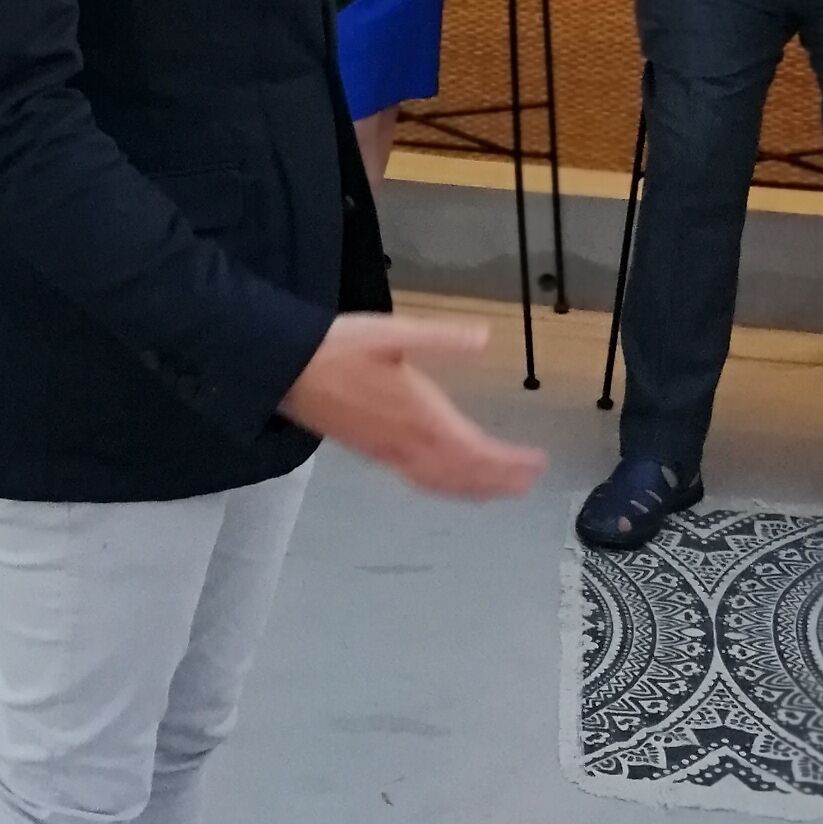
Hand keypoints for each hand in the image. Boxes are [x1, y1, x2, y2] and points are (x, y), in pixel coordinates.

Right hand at [279, 312, 545, 500]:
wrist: (285, 371)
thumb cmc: (338, 348)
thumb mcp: (393, 333)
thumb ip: (441, 339)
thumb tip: (485, 339)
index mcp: (419, 415)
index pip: (475, 452)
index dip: (508, 463)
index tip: (537, 464)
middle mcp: (407, 444)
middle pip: (462, 477)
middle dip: (499, 483)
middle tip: (530, 482)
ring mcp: (388, 454)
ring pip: (440, 484)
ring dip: (474, 491)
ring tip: (501, 491)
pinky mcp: (373, 453)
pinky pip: (419, 481)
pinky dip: (445, 488)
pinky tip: (449, 483)